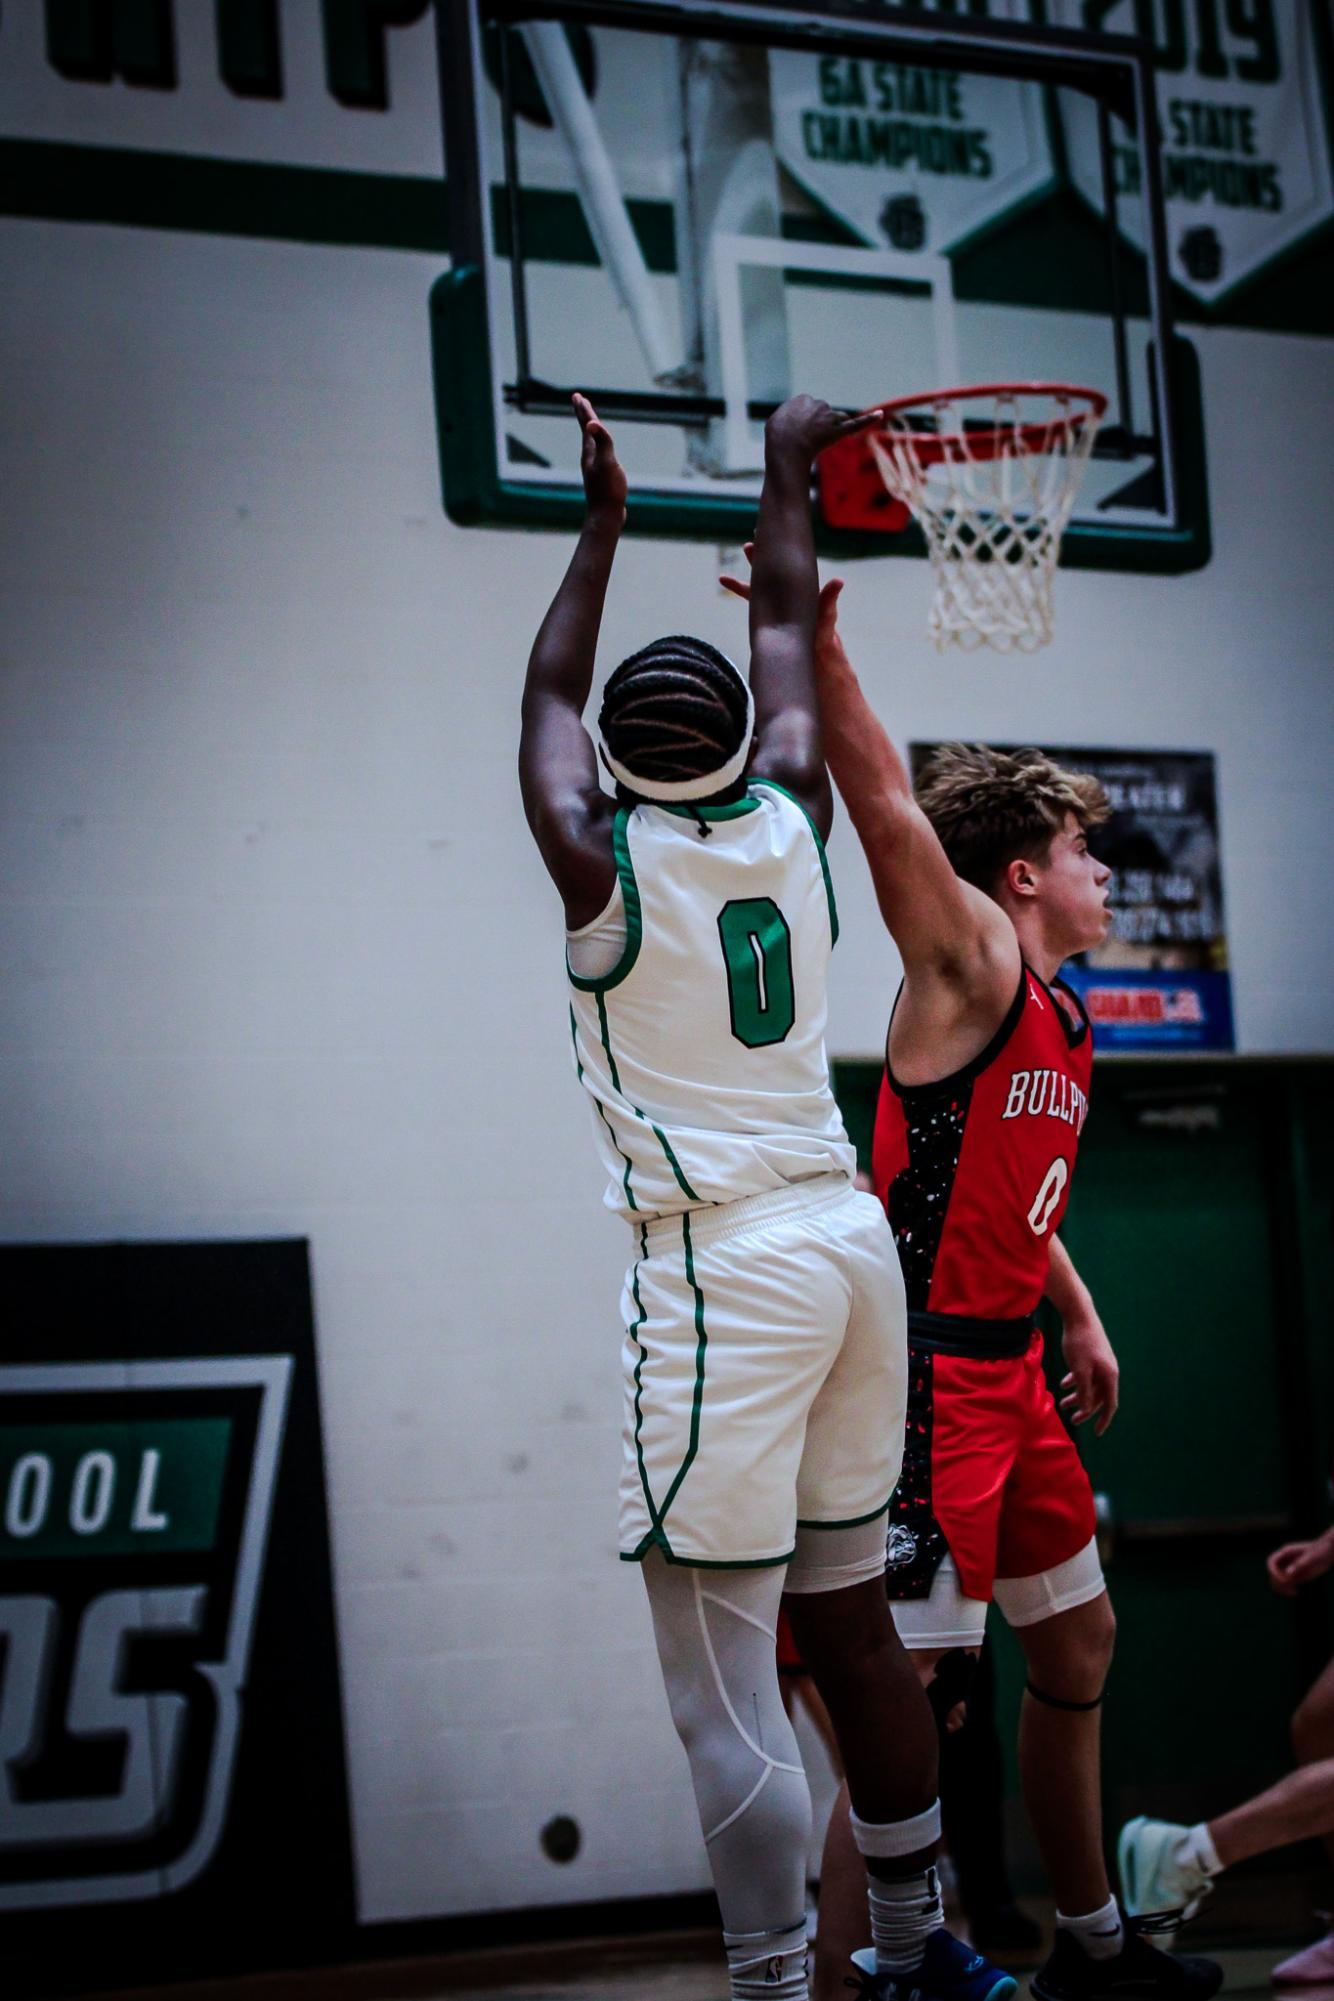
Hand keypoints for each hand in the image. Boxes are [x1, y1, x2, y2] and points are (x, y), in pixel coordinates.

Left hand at [573, 393, 626, 521]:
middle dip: (583, 415)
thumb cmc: (608, 490)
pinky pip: (598, 454)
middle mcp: (589, 457)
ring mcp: (594, 467)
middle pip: (585, 431)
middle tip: (579, 400)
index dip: (583, 410)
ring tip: (589, 423)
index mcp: (590, 451)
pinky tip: (602, 451)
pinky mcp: (601, 477)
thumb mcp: (607, 462)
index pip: (585, 425)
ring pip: (590, 443)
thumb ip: (602, 441)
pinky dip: (598, 445)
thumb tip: (590, 424)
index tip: (577, 396)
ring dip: (589, 429)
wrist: (606, 517)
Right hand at [720, 542, 845, 639]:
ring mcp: (775, 598)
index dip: (780, 546)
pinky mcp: (765, 610)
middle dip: (763, 552)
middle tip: (754, 539)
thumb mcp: (827, 615)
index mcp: (799, 584)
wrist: (814, 652)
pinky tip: (723, 579)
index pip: (788, 560)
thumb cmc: (823, 631)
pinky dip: (736, 586)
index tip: (772, 531)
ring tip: (742, 550)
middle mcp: (786, 587)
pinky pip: (749, 597)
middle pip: (771, 565)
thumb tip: (838, 581)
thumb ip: (829, 599)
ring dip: (749, 568)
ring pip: (758, 578)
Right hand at [764, 393, 881, 464]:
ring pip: (836, 420)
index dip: (802, 421)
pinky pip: (856, 424)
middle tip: (803, 440)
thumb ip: (787, 415)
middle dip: (817, 425)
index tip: (796, 431)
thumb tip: (793, 417)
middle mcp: (820, 404)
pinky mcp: (840, 431)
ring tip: (817, 442)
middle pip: (823, 413)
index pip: (807, 407)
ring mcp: (830, 418)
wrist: (786, 449)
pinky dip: (869, 420)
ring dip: (830, 429)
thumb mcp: (776, 420)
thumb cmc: (777, 437)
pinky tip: (880, 414)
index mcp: (803, 398)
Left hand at [1060, 1310, 1119, 1434]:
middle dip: (1085, 1409)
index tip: (1097, 1433)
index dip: (1104, 1419)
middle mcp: (1109, 1370)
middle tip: (1072, 1420)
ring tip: (1062, 1403)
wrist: (1079, 1314)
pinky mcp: (1093, 1355)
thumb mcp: (1080, 1370)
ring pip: (1091, 1385)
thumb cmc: (1080, 1343)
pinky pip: (1086, 1374)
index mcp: (1110, 1376)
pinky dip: (1076, 1381)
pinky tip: (1064, 1384)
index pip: (1110, 1404)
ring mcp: (1101, 1362)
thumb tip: (1086, 1409)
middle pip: (1098, 1396)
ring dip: (1078, 1395)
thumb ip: (1084, 1391)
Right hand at [1267, 1530, 1333, 1595]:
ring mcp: (1290, 1568)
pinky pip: (1287, 1585)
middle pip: (1272, 1573)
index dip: (1274, 1572)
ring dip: (1282, 1588)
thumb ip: (1299, 1564)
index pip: (1271, 1562)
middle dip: (1278, 1582)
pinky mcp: (1296, 1576)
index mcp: (1286, 1552)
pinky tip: (1298, 1592)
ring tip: (1294, 1592)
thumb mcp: (1311, 1557)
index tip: (1283, 1580)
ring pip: (1278, 1580)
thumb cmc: (1321, 1550)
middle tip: (1290, 1588)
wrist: (1329, 1552)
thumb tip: (1287, 1573)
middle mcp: (1285, 1560)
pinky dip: (1288, 1590)